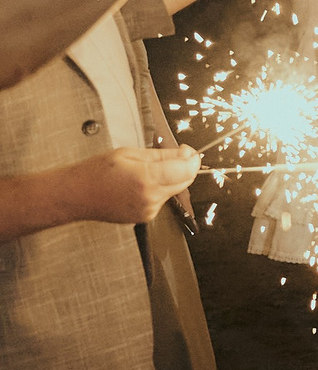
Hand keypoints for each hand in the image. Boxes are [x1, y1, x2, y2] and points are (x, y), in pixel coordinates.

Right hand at [70, 146, 199, 223]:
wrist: (74, 195)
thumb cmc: (95, 172)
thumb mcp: (128, 153)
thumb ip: (162, 155)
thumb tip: (186, 154)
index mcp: (146, 178)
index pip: (187, 170)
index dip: (192, 159)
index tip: (188, 151)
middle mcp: (150, 197)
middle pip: (185, 181)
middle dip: (183, 168)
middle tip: (171, 156)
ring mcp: (148, 210)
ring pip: (174, 190)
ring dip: (169, 179)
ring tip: (144, 171)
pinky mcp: (145, 217)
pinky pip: (162, 200)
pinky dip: (157, 190)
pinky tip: (138, 185)